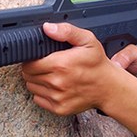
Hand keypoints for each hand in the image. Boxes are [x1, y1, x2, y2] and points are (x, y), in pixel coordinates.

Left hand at [21, 22, 136, 136]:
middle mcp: (57, 82)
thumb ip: (66, 31)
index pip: (28, 64)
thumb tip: (47, 28)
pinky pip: (38, 99)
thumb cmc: (97, 64)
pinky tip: (54, 87)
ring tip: (51, 75)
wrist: (109, 87)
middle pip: (28, 76)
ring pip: (32, 87)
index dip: (31, 59)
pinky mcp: (59, 108)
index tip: (40, 58)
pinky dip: (42, 93)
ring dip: (37, 81)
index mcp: (60, 64)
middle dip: (33, 69)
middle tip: (46, 65)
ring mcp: (57, 97)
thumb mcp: (87, 40)